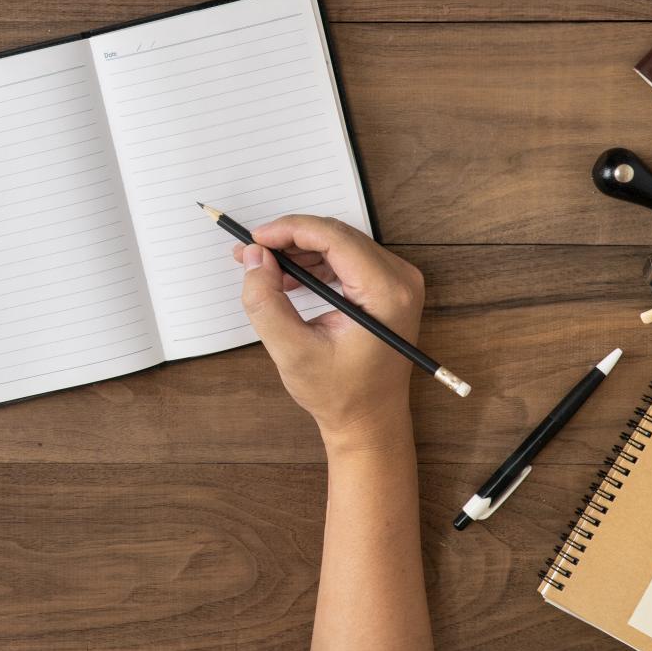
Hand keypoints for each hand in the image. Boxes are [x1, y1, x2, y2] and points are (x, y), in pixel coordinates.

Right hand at [235, 215, 424, 452]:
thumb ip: (265, 302)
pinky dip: (315, 263)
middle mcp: (400, 280)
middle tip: (251, 253)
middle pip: (337, 236)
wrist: (370, 421)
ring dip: (299, 250)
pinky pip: (347, 259)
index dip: (290, 230)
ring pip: (339, 244)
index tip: (255, 239)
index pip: (335, 238)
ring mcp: (397, 283)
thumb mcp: (291, 351)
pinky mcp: (388, 288)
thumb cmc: (339, 394)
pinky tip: (289, 279)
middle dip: (290, 240)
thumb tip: (254, 257)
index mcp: (386, 293)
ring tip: (264, 270)